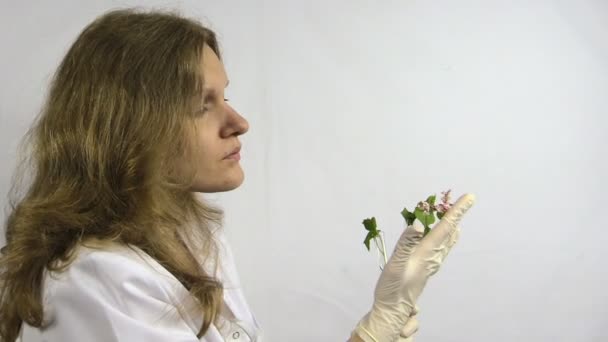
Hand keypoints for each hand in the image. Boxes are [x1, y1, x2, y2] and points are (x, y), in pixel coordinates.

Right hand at [352, 193, 474, 341]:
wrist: (393, 309)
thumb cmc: (393, 288)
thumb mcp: (396, 264)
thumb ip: (406, 244)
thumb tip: (416, 224)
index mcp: (427, 252)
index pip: (445, 227)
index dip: (457, 211)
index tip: (470, 197)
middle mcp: (433, 256)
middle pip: (449, 231)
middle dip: (456, 214)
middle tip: (463, 200)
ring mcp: (431, 262)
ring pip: (447, 239)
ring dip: (451, 224)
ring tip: (454, 213)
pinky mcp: (426, 266)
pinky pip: (441, 246)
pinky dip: (445, 235)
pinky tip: (443, 236)